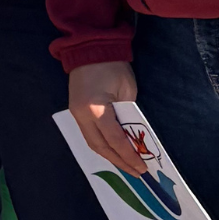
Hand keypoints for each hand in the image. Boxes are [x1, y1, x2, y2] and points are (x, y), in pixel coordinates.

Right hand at [68, 61, 146, 176]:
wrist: (90, 47)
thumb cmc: (113, 66)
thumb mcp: (128, 91)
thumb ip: (129, 115)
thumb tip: (134, 135)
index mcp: (96, 109)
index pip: (115, 140)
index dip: (129, 156)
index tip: (142, 167)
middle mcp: (82, 115)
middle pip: (101, 147)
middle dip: (120, 161)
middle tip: (136, 172)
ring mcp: (76, 113)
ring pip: (92, 143)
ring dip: (110, 156)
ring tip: (126, 165)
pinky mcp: (75, 110)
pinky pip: (89, 134)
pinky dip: (102, 145)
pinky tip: (113, 151)